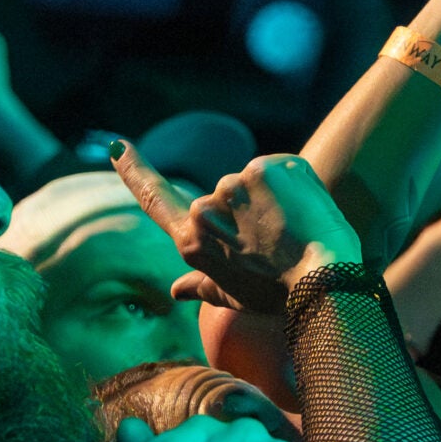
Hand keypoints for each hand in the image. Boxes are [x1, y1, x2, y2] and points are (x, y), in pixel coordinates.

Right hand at [115, 144, 361, 314]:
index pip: (156, 200)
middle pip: (227, 194)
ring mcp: (231, 187)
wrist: (322, 286)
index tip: (118, 145)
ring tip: (295, 230)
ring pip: (256, 181)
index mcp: (193, 242)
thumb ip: (202, 286)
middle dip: (252, 209)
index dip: (135, 171)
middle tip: (280, 240)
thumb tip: (176, 291)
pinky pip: (282, 169)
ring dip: (277, 196)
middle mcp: (204, 211)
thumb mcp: (235, 295)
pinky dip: (297, 184)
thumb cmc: (280, 296)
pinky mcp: (263, 169)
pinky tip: (306, 212)